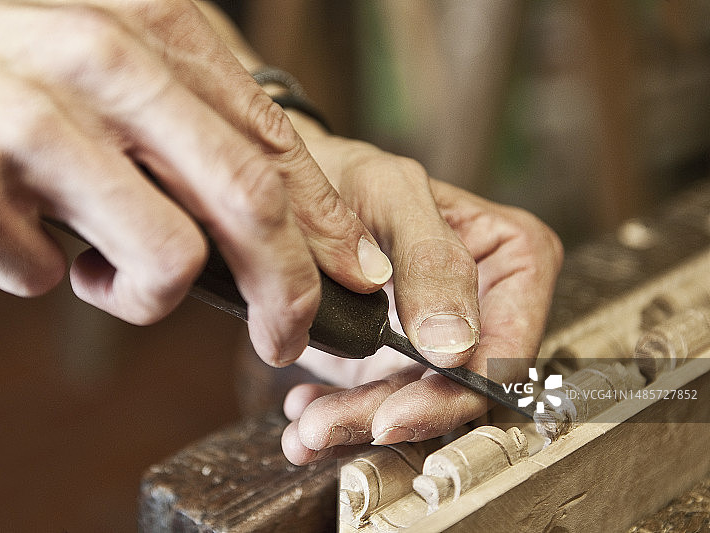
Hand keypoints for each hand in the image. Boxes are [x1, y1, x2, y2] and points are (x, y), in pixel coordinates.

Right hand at [0, 0, 391, 365]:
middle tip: (282, 336)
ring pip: (169, 260)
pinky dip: (44, 277)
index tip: (356, 279)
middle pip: (248, 202)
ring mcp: (30, 119)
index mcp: (149, 24)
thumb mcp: (113, 78)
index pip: (273, 144)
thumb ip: (199, 136)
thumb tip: (303, 229)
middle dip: (287, 290)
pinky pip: (52, 280)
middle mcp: (98, 58)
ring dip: (143, 292)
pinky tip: (12, 235)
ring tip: (94, 265)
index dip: (327, 225)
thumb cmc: (6, 81)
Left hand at [279, 121, 562, 463]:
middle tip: (326, 426)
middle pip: (456, 387)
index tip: (394, 412)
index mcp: (514, 258)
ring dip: (355, 424)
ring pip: (413, 404)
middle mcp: (485, 305)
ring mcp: (438, 339)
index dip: (455, 391)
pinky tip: (302, 417)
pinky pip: (376, 401)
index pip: (504, 349)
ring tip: (305, 426)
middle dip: (390, 415)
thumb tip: (456, 346)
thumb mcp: (390, 194)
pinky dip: (337, 416)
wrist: (293, 191)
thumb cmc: (347, 173)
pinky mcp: (394, 359)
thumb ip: (431, 259)